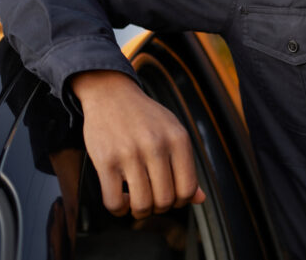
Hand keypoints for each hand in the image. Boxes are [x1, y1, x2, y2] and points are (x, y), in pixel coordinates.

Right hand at [71, 70, 205, 218]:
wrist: (112, 94)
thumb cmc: (145, 117)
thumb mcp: (172, 132)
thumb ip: (186, 165)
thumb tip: (200, 199)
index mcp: (178, 139)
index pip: (187, 188)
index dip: (180, 201)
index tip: (170, 197)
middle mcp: (156, 145)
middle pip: (165, 200)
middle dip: (159, 208)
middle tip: (151, 200)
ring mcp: (130, 153)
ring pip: (141, 204)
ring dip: (139, 211)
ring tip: (135, 201)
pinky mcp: (105, 160)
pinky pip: (113, 202)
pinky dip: (118, 209)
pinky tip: (121, 198)